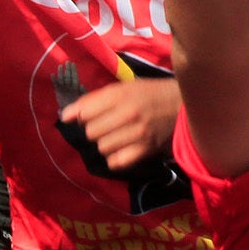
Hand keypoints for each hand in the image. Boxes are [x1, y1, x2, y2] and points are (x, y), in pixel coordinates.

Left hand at [60, 77, 182, 169]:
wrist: (184, 106)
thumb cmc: (151, 93)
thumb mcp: (124, 88)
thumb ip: (94, 100)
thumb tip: (65, 116)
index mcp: (121, 95)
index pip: (84, 113)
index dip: (83, 115)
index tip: (90, 114)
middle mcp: (128, 114)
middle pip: (91, 132)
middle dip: (95, 130)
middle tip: (108, 125)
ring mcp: (138, 134)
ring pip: (102, 148)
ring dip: (105, 144)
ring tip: (117, 136)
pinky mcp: (145, 150)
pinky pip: (116, 162)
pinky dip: (115, 158)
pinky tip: (123, 149)